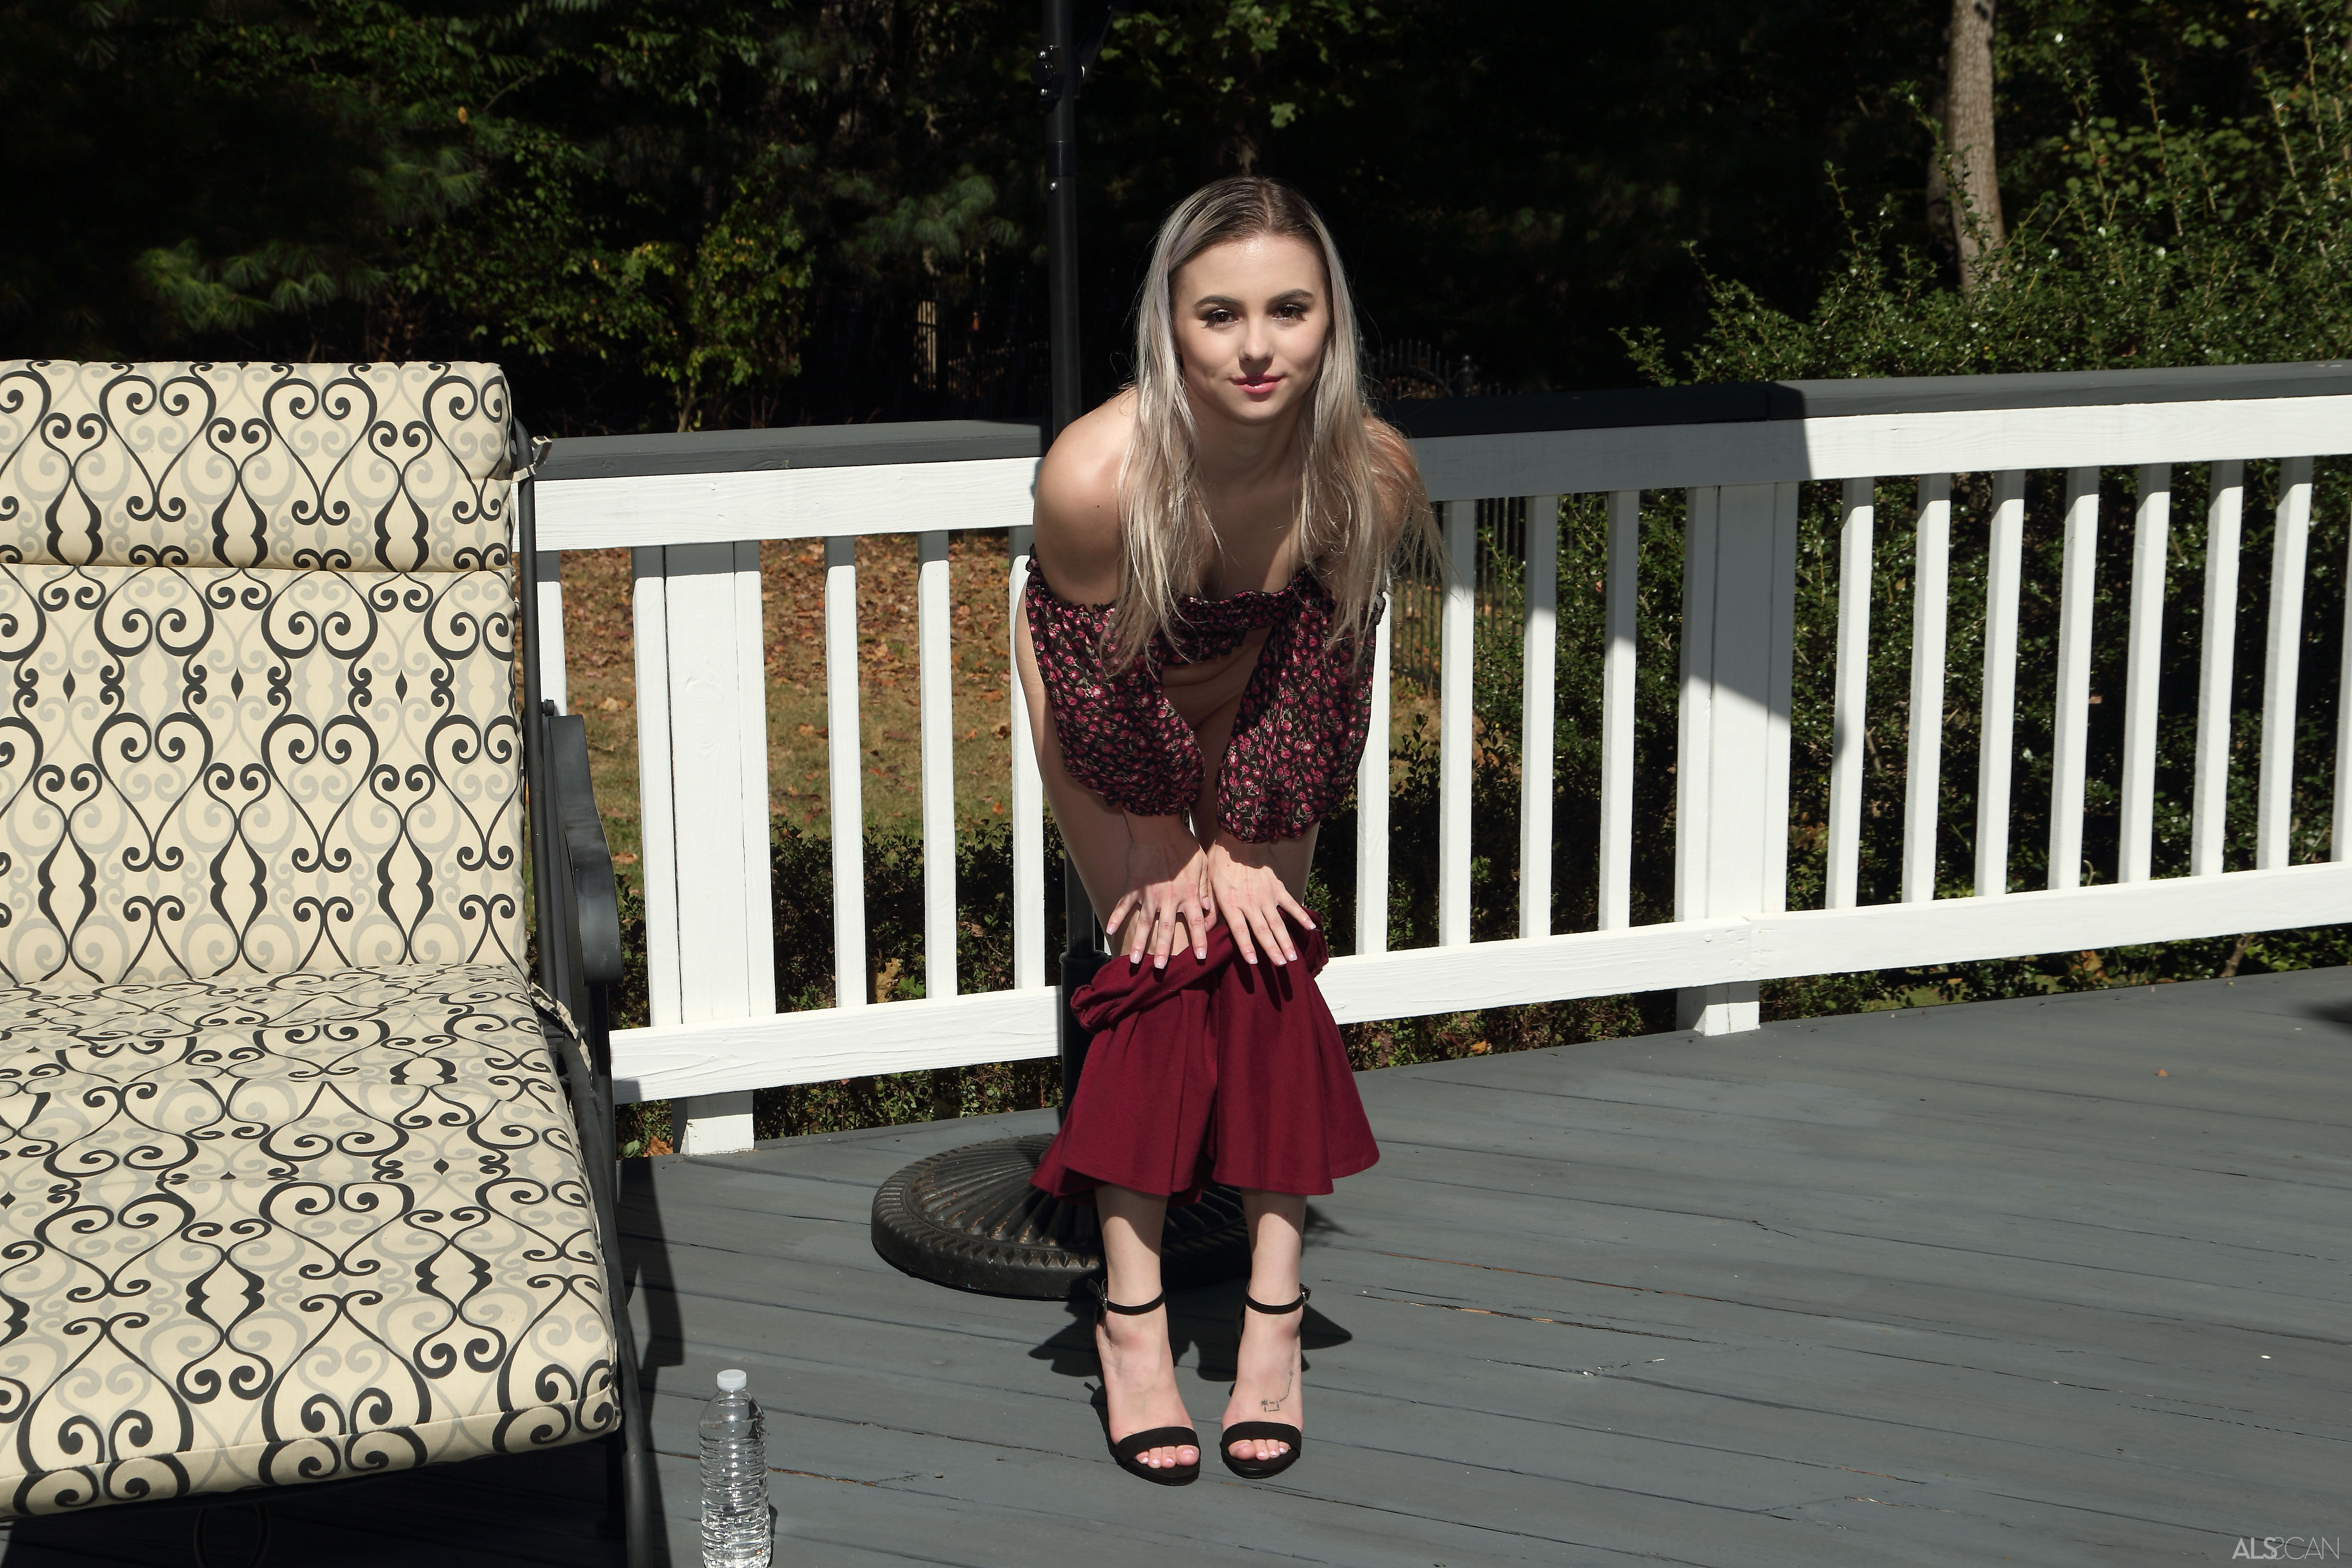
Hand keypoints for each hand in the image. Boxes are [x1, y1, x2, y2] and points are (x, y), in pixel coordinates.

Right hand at [1104, 819, 1213, 968]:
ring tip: (1135, 961)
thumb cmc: (1184, 845)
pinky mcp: (1133, 887)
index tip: (1200, 958)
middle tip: (1161, 968)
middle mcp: (1168, 900)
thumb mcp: (1202, 865)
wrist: (1158, 829)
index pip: (1196, 923)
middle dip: (1165, 951)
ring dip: (1139, 943)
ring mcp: (1148, 895)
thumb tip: (1209, 909)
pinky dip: (1116, 917)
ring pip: (1143, 924)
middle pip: (1167, 930)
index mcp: (1188, 895)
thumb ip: (1206, 889)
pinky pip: (1123, 905)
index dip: (1199, 941)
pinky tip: (1109, 931)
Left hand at [1205, 833, 1314, 966]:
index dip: (1247, 946)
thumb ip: (1209, 907)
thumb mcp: (1208, 883)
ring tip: (1292, 957)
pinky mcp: (1277, 887)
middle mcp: (1250, 902)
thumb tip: (1203, 928)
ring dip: (1285, 940)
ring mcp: (1266, 895)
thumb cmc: (1220, 860)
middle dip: (1272, 950)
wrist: (1240, 837)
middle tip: (1281, 965)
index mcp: (1231, 902)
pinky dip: (1300, 916)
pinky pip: (1290, 903)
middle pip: (1262, 930)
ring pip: (1277, 922)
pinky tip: (1309, 928)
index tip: (1253, 962)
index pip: (1240, 929)